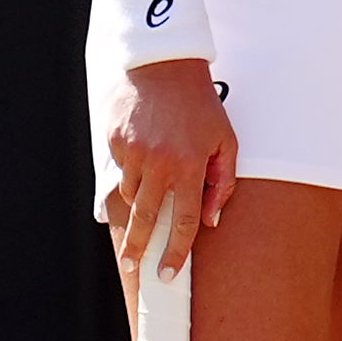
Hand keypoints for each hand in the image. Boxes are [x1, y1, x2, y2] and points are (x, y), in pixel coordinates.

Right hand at [102, 60, 235, 279]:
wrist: (165, 66)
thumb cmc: (201, 107)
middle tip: (134, 268)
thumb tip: (211, 221)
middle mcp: (159, 163)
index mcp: (189, 165)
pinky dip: (130, 174)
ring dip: (138, 203)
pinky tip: (142, 158)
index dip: (176, 252)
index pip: (182, 221)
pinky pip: (121, 171)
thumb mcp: (226, 141)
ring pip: (131, 195)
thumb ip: (223, 182)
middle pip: (146, 218)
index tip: (168, 273)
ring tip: (148, 196)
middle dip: (138, 248)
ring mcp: (133, 153)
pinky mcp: (115, 142)